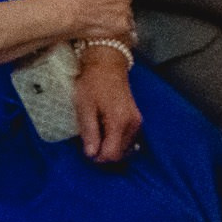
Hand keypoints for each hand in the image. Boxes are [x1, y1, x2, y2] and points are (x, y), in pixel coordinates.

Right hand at [50, 0, 134, 42]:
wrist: (66, 12)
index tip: (105, 0)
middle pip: (126, 3)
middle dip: (117, 7)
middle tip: (103, 11)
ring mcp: (123, 12)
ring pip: (127, 16)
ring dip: (119, 18)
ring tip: (104, 21)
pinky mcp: (121, 26)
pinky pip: (127, 29)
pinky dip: (120, 30)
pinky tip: (110, 29)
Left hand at [73, 48, 141, 162]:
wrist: (108, 65)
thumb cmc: (93, 83)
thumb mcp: (85, 107)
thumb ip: (89, 132)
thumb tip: (91, 154)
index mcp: (119, 122)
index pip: (112, 154)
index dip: (97, 157)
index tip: (86, 149)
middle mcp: (133, 125)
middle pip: (119, 154)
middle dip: (103, 153)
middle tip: (89, 141)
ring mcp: (137, 123)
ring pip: (124, 149)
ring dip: (110, 148)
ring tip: (97, 134)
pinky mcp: (137, 120)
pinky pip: (127, 140)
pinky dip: (116, 142)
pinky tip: (106, 132)